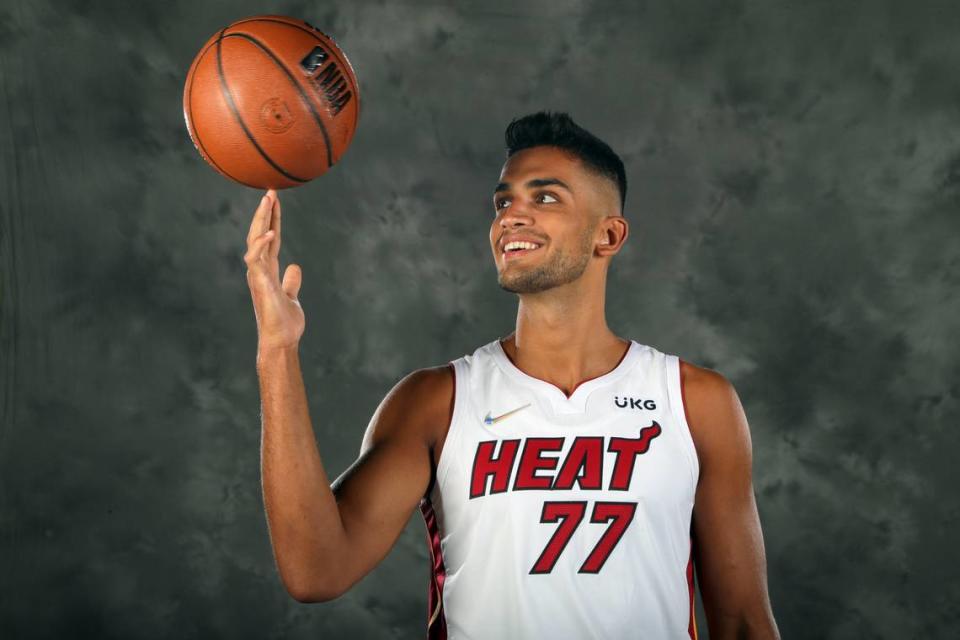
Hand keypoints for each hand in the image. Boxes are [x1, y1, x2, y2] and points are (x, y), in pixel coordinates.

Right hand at [244, 190, 304, 353]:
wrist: (281, 341)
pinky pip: (256, 259)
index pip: (270, 238)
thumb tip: (295, 267)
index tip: (275, 199)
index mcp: (268, 269)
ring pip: (255, 241)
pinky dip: (261, 244)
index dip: (272, 218)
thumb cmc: (284, 323)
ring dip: (260, 220)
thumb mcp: (291, 296)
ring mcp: (257, 275)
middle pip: (260, 233)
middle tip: (270, 190)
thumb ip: (291, 281)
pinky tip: (270, 231)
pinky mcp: (259, 283)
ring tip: (268, 200)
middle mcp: (260, 269)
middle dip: (264, 212)